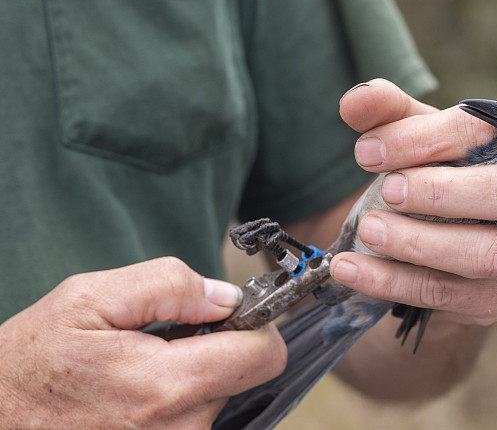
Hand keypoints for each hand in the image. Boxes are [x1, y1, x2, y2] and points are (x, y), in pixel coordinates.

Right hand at [0, 257, 286, 427]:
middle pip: (241, 377)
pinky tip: (136, 394)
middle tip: (165, 339)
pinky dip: (177, 402)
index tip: (238, 314)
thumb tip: (227, 296)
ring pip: (217, 400)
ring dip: (192, 377)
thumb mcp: (88, 299)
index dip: (257, 326)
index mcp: (165, 386)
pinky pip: (193, 422)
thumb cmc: (29, 363)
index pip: (263, 356)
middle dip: (216, 349)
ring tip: (138, 369)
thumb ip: (168, 285)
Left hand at [331, 79, 496, 326]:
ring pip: (485, 254)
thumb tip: (356, 101)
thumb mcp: (422, 140)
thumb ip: (390, 113)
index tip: (370, 149)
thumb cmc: (444, 176)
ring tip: (369, 229)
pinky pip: (447, 294)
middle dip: (443, 191)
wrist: (452, 247)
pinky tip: (351, 269)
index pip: (491, 133)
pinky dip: (392, 281)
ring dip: (418, 242)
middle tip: (388, 189)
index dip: (428, 139)